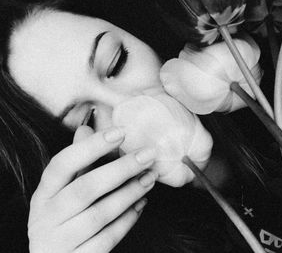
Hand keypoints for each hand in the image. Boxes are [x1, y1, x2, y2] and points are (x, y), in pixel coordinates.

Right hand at [28, 126, 156, 252]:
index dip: (91, 147)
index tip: (121, 132)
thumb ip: (76, 162)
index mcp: (43, 194)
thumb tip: (86, 128)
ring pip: (100, 214)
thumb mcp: (62, 191)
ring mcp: (59, 242)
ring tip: (150, 177)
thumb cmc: (63, 219)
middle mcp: (46, 218)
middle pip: (85, 189)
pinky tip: (141, 204)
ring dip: (130, 193)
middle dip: (121, 169)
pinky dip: (128, 219)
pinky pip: (107, 238)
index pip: (63, 164)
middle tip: (148, 154)